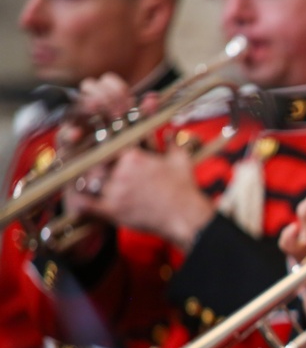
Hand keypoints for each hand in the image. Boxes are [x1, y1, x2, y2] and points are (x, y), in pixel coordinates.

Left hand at [58, 73, 205, 257]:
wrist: (187, 216)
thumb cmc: (185, 188)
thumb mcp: (180, 159)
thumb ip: (171, 141)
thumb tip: (170, 131)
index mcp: (133, 155)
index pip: (106, 141)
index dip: (96, 140)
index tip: (91, 140)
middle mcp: (121, 170)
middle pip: (91, 159)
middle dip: (85, 158)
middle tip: (76, 159)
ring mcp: (116, 190)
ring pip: (85, 180)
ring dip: (80, 179)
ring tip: (76, 179)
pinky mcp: (114, 210)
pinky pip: (87, 206)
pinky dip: (79, 204)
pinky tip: (75, 203)